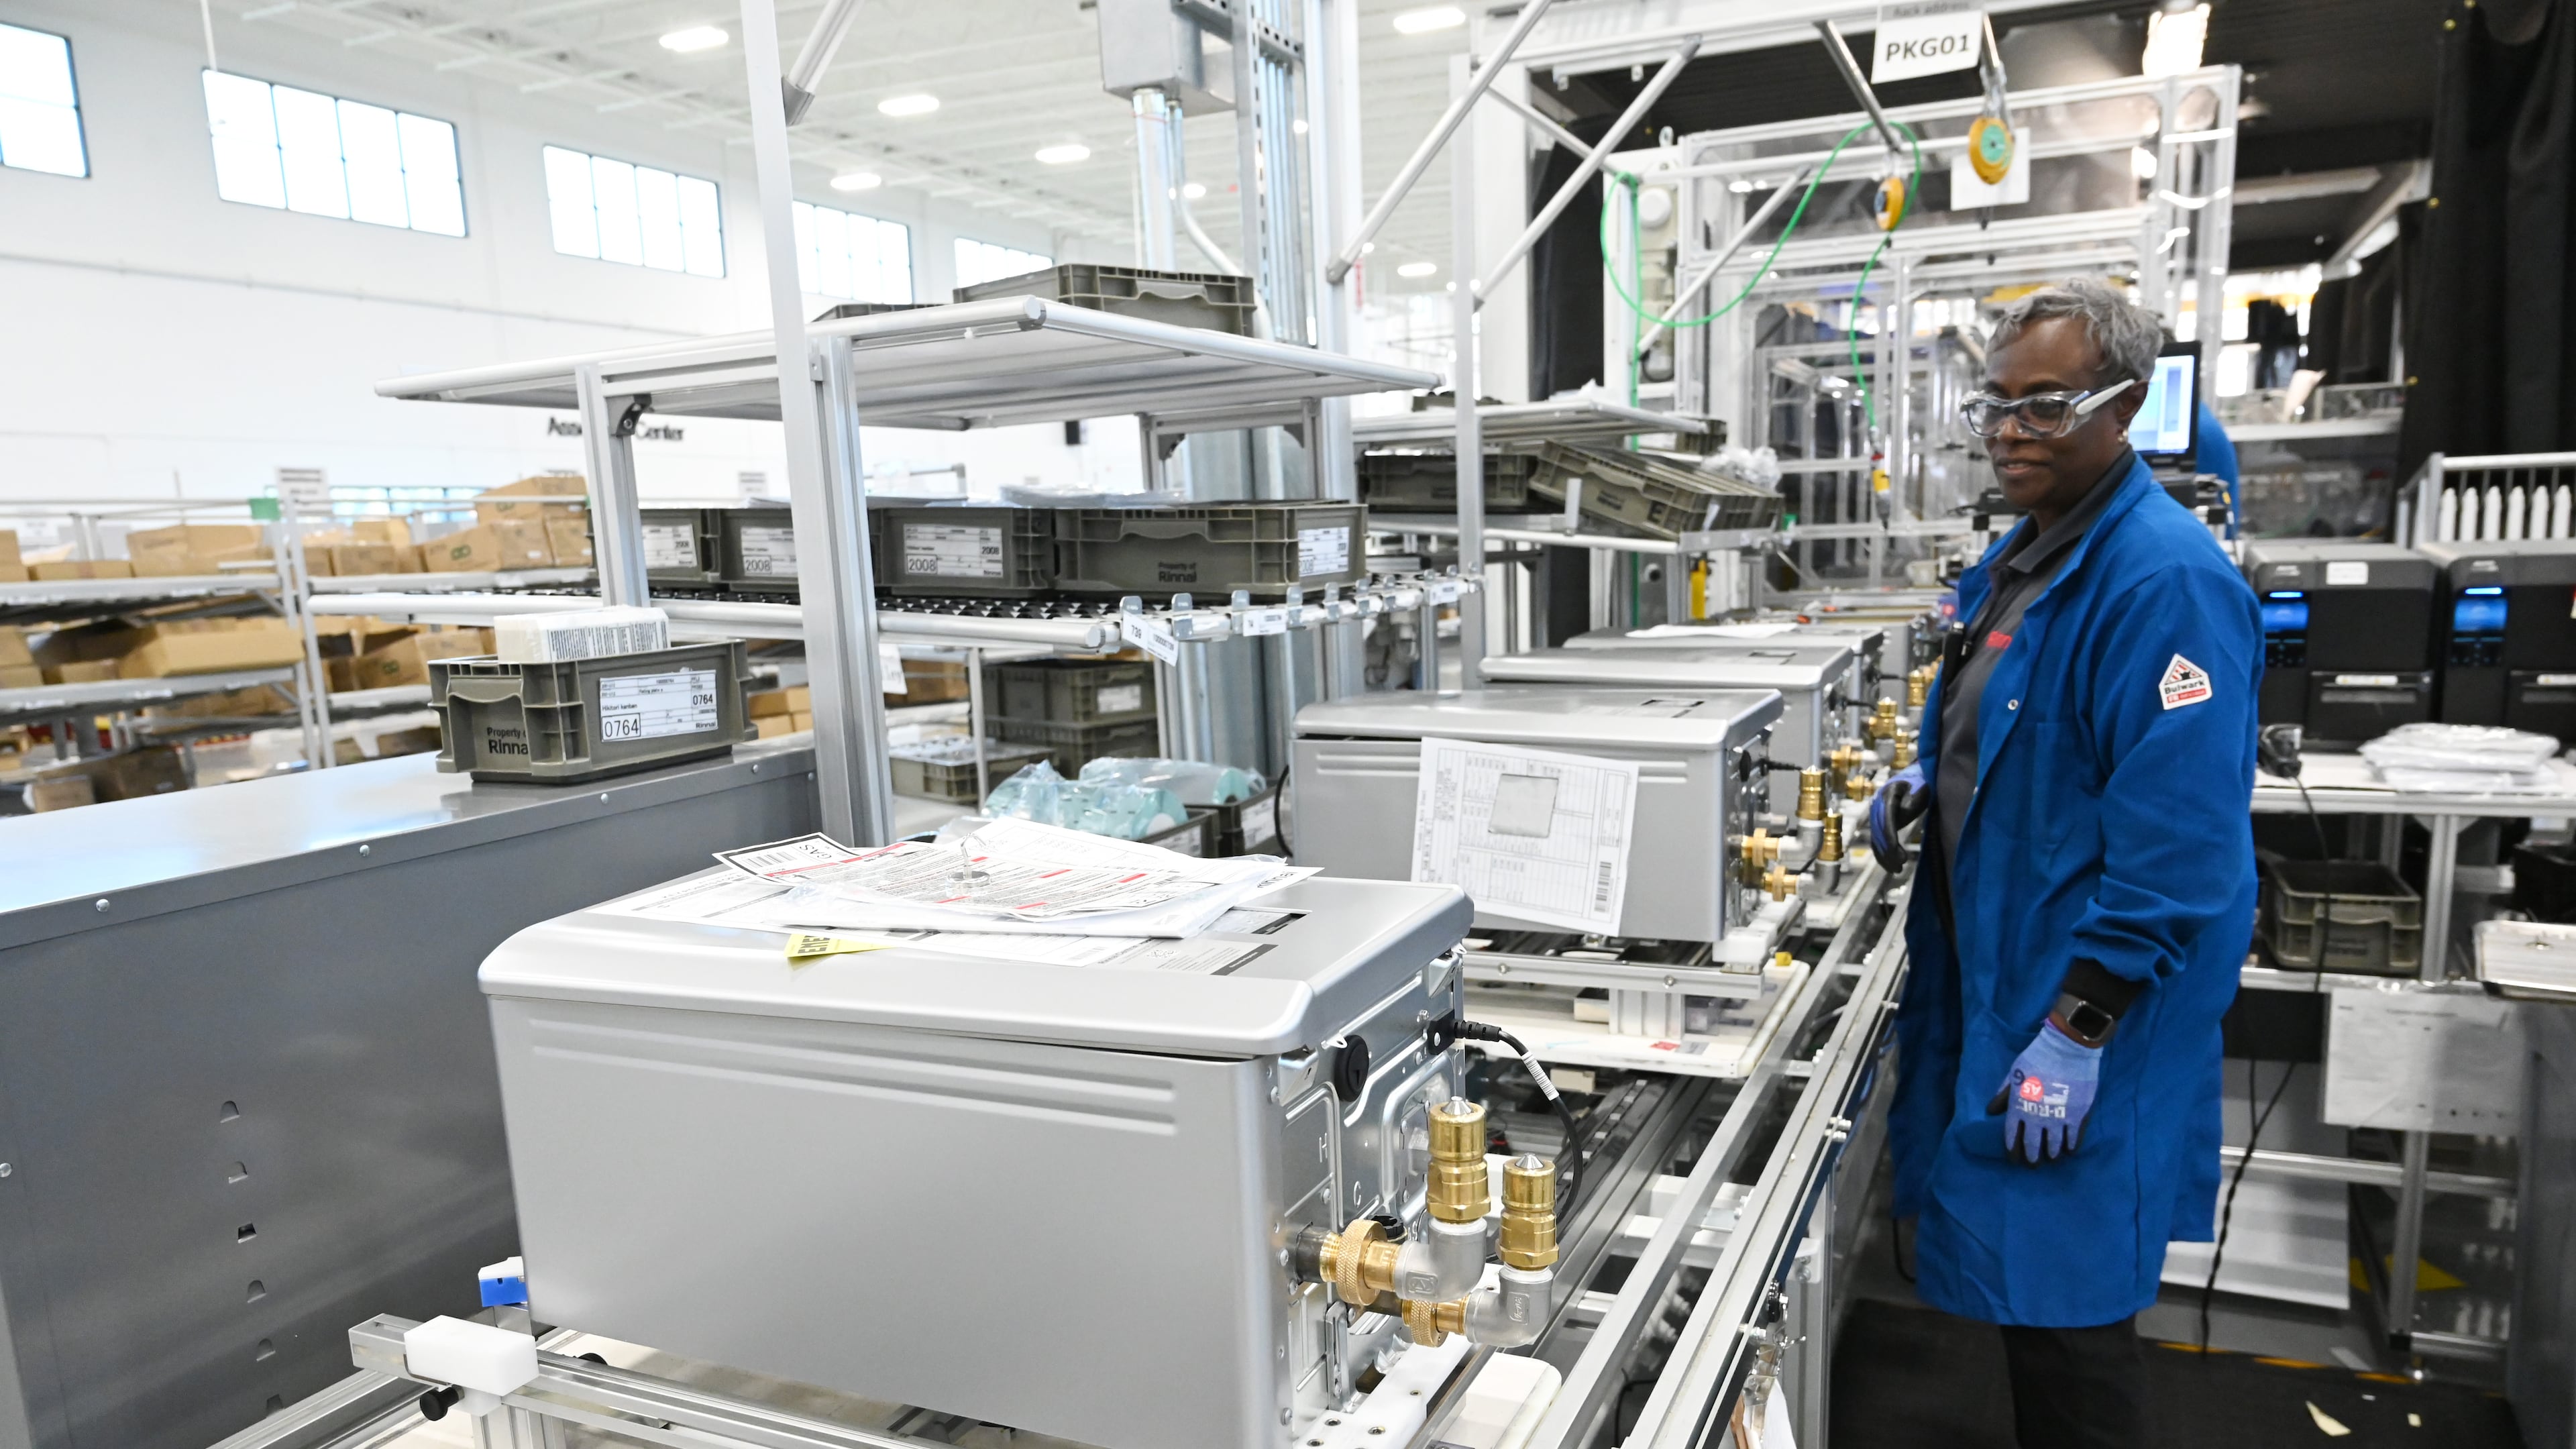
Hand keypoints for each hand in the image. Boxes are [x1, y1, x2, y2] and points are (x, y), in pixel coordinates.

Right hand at [1867, 761, 1927, 866]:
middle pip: (1879, 831)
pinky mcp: (1879, 822)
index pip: (1886, 820)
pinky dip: (1882, 854)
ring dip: (1885, 856)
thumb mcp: (1922, 789)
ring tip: (1897, 870)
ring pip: (1876, 838)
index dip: (1890, 838)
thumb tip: (1900, 816)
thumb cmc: (1922, 782)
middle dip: (1888, 851)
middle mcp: (1877, 804)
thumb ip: (1912, 802)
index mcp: (1888, 794)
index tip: (1898, 853)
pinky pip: (1877, 840)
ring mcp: (1876, 813)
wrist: (1915, 775)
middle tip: (1901, 866)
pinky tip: (1890, 866)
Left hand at [1984, 1021, 2100, 1163]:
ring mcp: (2058, 1119)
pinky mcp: (2078, 1117)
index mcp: (2018, 1107)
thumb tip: (1991, 1111)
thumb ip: (2004, 1094)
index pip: (2011, 1136)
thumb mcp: (2014, 1074)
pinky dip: (2070, 1148)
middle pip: (2031, 1146)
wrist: (2067, 1050)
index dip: (2012, 1150)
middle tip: (2032, 1165)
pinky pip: (2074, 1140)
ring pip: (2053, 1147)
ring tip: (2050, 1159)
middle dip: (2031, 1159)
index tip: (2013, 1159)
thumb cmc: (2037, 1058)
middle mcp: (2036, 1118)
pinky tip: (2068, 1151)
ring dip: (2051, 1156)